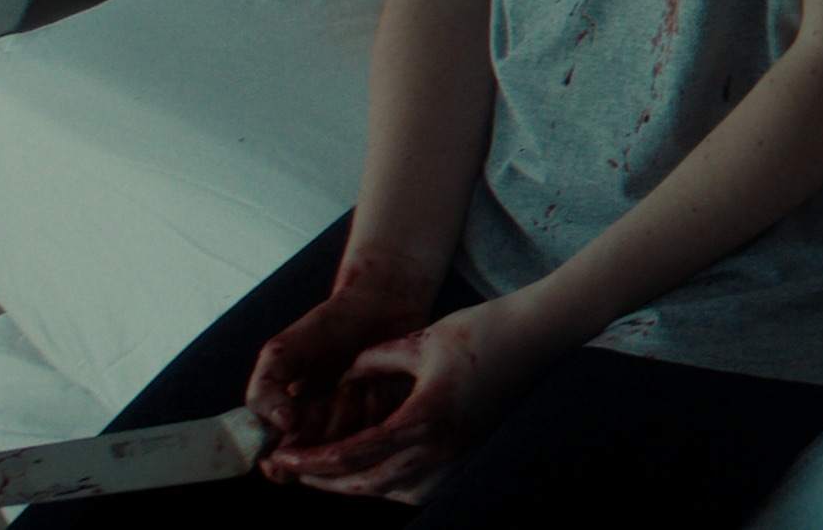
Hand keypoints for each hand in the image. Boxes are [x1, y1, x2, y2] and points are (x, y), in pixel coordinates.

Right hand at [245, 268, 433, 453]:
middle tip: (331, 386)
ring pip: (350, 445)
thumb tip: (283, 426)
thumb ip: (264, 390)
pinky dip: (377, 401)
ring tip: (355, 380)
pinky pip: (383, 431)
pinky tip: (379, 381)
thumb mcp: (281, 354)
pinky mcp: (395, 423)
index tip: (293, 415)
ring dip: (350, 406)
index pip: (281, 468)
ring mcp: (360, 433)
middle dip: (323, 417)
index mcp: (291, 431)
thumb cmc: (324, 330)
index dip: (287, 448)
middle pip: (318, 457)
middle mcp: (325, 438)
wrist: (378, 306)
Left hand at [260, 295, 556, 501]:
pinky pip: (416, 485)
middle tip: (293, 470)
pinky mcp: (466, 453)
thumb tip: (345, 376)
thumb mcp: (418, 339)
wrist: (538, 335)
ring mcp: (457, 455)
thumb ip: (373, 361)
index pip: (355, 454)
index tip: (283, 457)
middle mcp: (441, 447)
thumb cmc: (482, 330)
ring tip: (324, 472)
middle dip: (324, 480)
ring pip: (391, 491)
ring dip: (355, 485)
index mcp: (424, 419)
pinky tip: (370, 470)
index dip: (313, 460)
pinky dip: (386, 483)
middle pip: (367, 483)